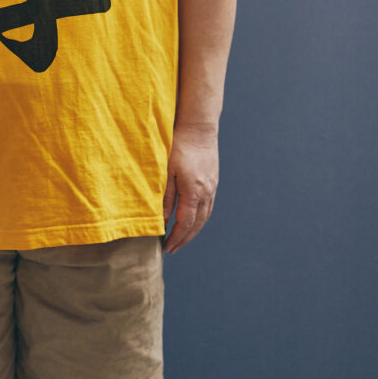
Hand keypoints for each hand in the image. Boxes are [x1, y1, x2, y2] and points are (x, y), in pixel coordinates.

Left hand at [162, 123, 218, 253]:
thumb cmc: (178, 146)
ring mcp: (212, 188)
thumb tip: (164, 220)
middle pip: (197, 224)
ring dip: (193, 231)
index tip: (167, 247)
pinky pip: (208, 207)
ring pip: (205, 217)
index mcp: (193, 192)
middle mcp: (206, 193)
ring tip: (182, 239)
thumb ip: (166, 197)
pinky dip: (200, 219)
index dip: (176, 237)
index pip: (185, 223)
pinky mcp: (213, 182)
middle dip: (184, 239)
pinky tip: (192, 221)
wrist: (199, 129)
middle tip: (173, 249)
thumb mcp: (167, 171)